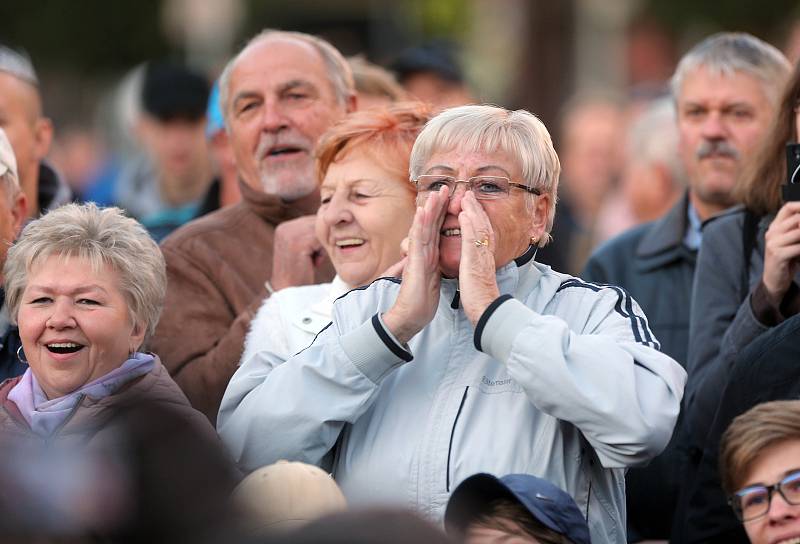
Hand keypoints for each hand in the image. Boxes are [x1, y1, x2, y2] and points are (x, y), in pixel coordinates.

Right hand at [270, 215, 325, 290]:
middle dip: (321, 240)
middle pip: (317, 223)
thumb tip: (330, 224)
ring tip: (313, 260)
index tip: (315, 253)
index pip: (312, 220)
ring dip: (321, 246)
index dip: (320, 236)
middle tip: (314, 258)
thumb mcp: (302, 249)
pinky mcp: (298, 243)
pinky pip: (320, 240)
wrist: (289, 292)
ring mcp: (290, 235)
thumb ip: (310, 235)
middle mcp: (285, 228)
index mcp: (284, 227)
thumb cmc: (300, 273)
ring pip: (320, 231)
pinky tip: (313, 263)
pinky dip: (321, 252)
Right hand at [382, 187, 448, 343]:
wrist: (411, 315)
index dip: (442, 214)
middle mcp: (423, 252)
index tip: (449, 198)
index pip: (436, 230)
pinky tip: (422, 211)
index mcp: (429, 255)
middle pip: (431, 224)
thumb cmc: (419, 300)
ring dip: (429, 209)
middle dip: (437, 205)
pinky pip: (418, 240)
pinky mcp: (414, 262)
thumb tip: (426, 260)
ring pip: (424, 227)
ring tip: (435, 192)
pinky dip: (420, 224)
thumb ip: (427, 267)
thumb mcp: (429, 279)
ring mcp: (417, 255)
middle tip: (445, 186)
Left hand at [458, 191, 499, 324]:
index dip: (478, 219)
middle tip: (469, 194)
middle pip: (483, 226)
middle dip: (476, 209)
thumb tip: (475, 265)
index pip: (482, 234)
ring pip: (479, 228)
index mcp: (485, 258)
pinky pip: (473, 238)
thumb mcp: (477, 279)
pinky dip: (469, 224)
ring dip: (473, 210)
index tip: (471, 207)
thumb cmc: (480, 299)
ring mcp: (481, 256)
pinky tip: (463, 213)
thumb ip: (477, 268)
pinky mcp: (475, 260)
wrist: (485, 310)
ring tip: (466, 196)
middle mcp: (485, 254)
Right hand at [762, 201, 799, 304]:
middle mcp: (772, 233)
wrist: (774, 280)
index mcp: (774, 227)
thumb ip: (797, 230)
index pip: (788, 208)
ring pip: (799, 232)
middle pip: (797, 218)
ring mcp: (773, 243)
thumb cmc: (787, 259)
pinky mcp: (778, 255)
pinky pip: (799, 247)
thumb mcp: (791, 241)